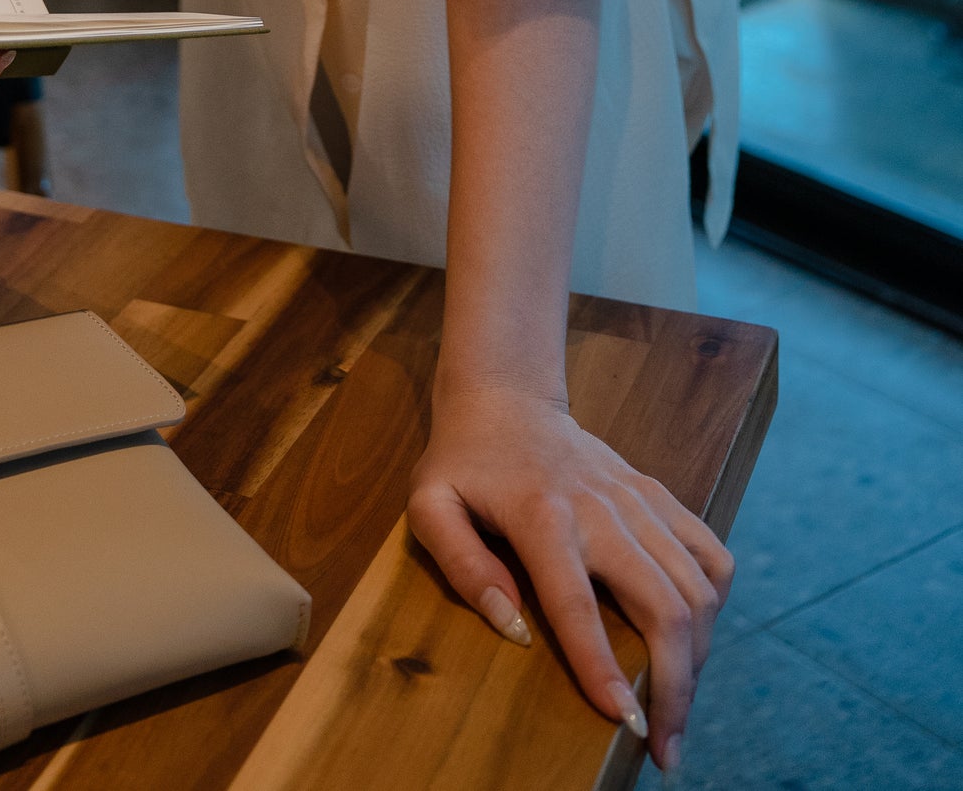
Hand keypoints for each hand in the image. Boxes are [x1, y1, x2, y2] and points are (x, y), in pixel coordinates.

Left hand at [407, 381, 732, 773]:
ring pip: (698, 587)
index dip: (603, 668)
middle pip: (664, 604)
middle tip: (666, 748)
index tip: (625, 725)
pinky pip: (711, 553)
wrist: (505, 396)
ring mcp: (638, 500)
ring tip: (678, 708)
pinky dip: (715, 604)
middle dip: (675, 686)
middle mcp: (601, 508)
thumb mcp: (430, 504)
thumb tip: (512, 629)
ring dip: (698, 658)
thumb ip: (460, 563)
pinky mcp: (658, 495)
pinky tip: (697, 638)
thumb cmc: (462, 462)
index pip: (578, 605)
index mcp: (541, 515)